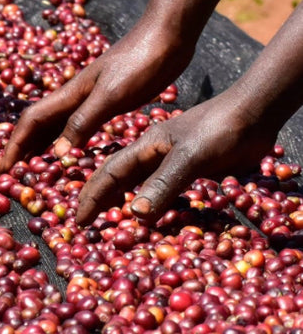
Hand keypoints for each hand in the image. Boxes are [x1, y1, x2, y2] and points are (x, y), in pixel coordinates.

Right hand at [0, 0, 232, 170]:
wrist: (167, 35)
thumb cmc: (139, 62)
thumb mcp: (111, 95)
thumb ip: (83, 122)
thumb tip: (56, 153)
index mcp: (70, 94)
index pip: (30, 122)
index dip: (14, 145)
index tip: (2, 168)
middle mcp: (75, 97)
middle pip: (38, 125)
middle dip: (21, 147)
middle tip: (11, 172)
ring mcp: (92, 98)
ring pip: (57, 126)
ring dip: (42, 145)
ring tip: (34, 166)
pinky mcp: (110, 101)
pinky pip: (79, 126)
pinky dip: (69, 141)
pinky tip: (74, 150)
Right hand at [75, 93, 278, 224]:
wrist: (254, 114)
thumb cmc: (218, 130)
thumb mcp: (189, 158)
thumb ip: (162, 184)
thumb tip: (134, 214)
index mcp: (146, 147)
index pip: (110, 174)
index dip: (92, 197)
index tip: (79, 219)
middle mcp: (155, 154)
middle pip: (120, 177)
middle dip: (100, 197)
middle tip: (86, 218)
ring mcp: (175, 160)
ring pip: (141, 183)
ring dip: (125, 199)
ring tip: (113, 216)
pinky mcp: (195, 168)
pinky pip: (167, 188)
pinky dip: (155, 201)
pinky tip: (156, 209)